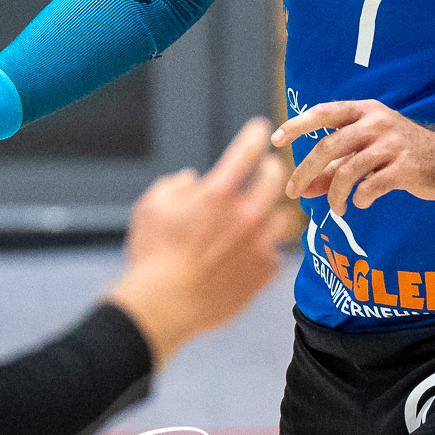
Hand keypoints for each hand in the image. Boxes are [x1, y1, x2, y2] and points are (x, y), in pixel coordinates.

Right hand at [106, 118, 290, 363]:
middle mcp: (245, 215)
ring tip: (263, 215)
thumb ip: (173, 186)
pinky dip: (267, 250)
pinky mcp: (264, 272)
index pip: (247, 150)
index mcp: (217, 193)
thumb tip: (191, 180)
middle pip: (276, 178)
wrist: (164, 306)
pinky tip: (253, 252)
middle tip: (268, 169)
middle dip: (272, 168)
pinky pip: (276, 253)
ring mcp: (258, 245)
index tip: (260, 129)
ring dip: (273, 212)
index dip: (256, 134)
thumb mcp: (150, 208)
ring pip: (283, 216)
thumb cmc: (152, 256)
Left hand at [272, 99, 434, 215]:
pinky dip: (360, 198)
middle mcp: (377, 122)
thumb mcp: (366, 154)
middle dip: (305, 172)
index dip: (297, 124)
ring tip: (337, 209)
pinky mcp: (406, 167)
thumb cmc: (401, 155)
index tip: (276, 139)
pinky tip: (361, 202)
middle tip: (294, 193)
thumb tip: (302, 189)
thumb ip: (334, 169)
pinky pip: (371, 186)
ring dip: (335, 195)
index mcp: (364, 111)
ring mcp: (392, 143)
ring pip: (347, 171)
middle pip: (328, 146)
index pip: (323, 112)